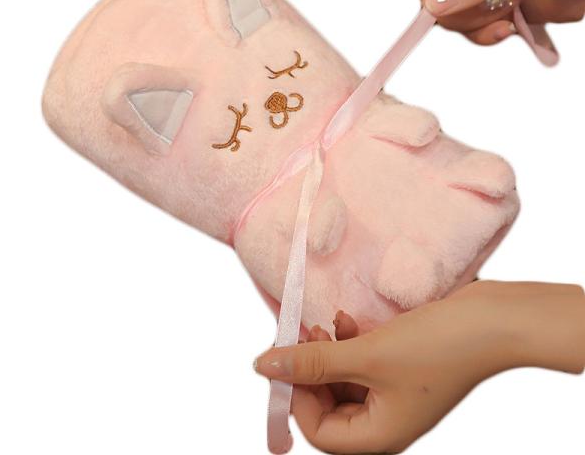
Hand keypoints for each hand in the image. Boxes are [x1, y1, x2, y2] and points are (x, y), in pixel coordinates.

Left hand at [255, 281, 584, 453]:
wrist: (492, 320)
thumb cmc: (437, 346)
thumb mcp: (367, 356)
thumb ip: (313, 362)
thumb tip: (263, 366)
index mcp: (380, 434)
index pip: (319, 430)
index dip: (296, 395)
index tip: (282, 357)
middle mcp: (386, 420)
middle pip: (327, 405)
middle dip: (309, 369)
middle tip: (297, 334)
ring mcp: (394, 393)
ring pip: (342, 380)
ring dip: (327, 352)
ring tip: (322, 324)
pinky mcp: (399, 367)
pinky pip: (361, 363)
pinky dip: (348, 343)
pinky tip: (345, 320)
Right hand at [415, 0, 584, 44]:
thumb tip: (433, 4)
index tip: (441, 4)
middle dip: (458, 10)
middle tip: (487, 9)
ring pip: (451, 17)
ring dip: (475, 25)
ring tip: (506, 15)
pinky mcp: (492, 12)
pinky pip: (470, 31)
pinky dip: (485, 36)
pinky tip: (507, 29)